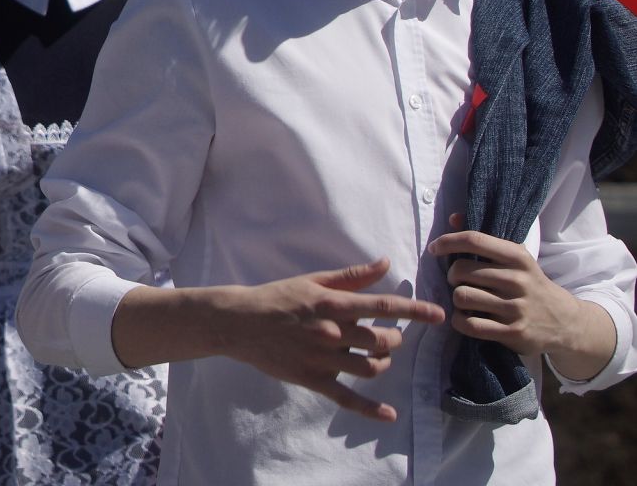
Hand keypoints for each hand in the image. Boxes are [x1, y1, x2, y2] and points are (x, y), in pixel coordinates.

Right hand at [212, 258, 444, 421]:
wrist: (239, 322)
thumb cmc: (277, 297)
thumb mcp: (313, 281)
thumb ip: (351, 276)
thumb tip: (384, 263)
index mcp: (333, 305)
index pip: (383, 308)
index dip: (415, 312)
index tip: (439, 315)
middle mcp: (332, 333)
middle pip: (382, 341)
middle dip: (394, 339)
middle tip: (389, 336)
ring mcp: (323, 359)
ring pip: (370, 368)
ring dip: (383, 363)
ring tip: (380, 357)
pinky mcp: (313, 379)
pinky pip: (347, 398)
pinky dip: (371, 409)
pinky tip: (389, 415)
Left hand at [429, 214, 614, 378]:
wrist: (566, 323)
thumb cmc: (531, 285)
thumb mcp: (517, 259)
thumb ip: (485, 239)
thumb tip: (453, 218)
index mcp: (518, 258)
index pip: (474, 240)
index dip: (447, 242)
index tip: (435, 249)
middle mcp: (518, 280)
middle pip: (460, 271)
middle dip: (452, 277)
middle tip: (459, 282)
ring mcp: (516, 308)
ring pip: (461, 297)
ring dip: (457, 300)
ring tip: (467, 301)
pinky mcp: (513, 332)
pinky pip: (469, 324)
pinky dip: (460, 321)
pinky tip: (467, 318)